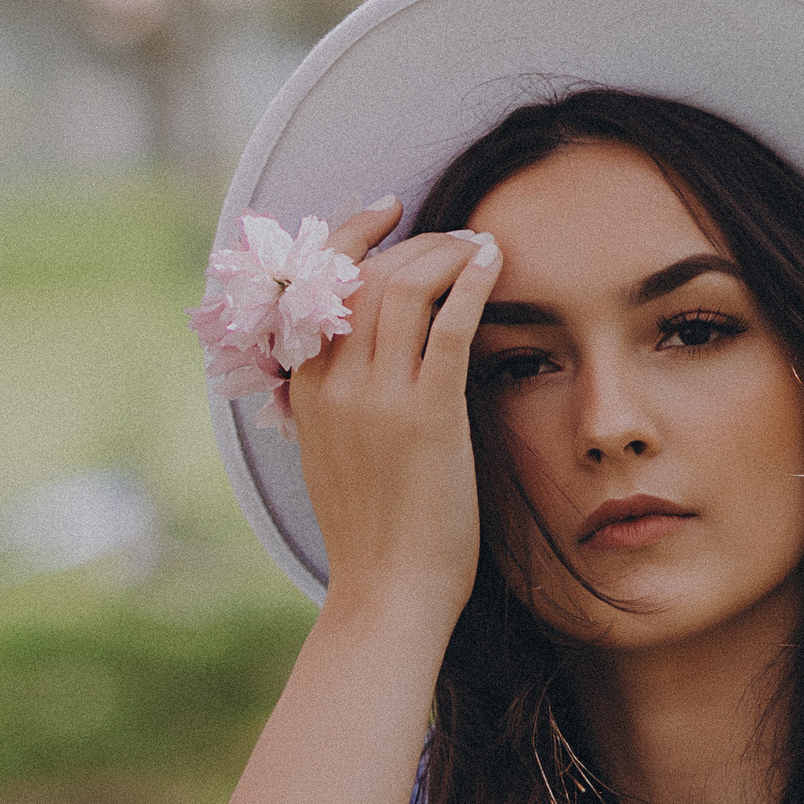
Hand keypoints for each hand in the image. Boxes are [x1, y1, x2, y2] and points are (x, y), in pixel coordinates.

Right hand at [286, 198, 503, 638]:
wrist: (387, 594)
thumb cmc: (374, 536)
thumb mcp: (336, 454)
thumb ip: (341, 400)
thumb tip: (365, 358)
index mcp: (307, 390)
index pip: (319, 283)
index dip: (354, 234)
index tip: (387, 209)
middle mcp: (336, 385)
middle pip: (367, 274)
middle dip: (415, 239)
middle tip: (455, 232)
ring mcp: (379, 400)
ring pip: (407, 287)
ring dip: (449, 252)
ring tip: (482, 246)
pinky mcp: (427, 418)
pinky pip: (450, 326)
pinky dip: (473, 283)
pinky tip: (497, 264)